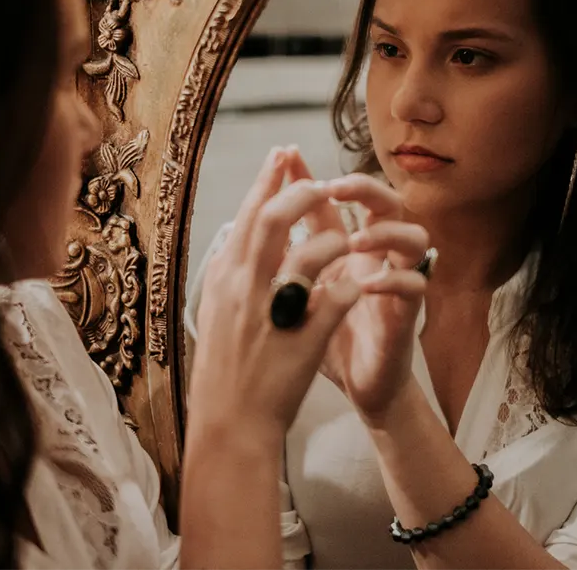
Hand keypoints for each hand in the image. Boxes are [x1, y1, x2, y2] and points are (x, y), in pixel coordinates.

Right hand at [189, 147, 362, 440]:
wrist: (229, 422)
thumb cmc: (224, 366)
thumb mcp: (216, 309)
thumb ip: (230, 269)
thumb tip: (239, 232)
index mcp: (224, 277)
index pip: (247, 214)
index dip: (268, 179)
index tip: (283, 153)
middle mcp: (243, 288)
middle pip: (274, 220)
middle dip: (301, 193)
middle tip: (322, 184)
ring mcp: (273, 313)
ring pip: (309, 253)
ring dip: (334, 239)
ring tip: (347, 239)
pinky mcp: (304, 339)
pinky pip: (337, 298)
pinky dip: (351, 285)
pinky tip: (361, 284)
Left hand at [286, 153, 428, 421]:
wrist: (356, 387)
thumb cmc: (328, 337)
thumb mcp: (300, 292)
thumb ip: (288, 257)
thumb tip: (253, 222)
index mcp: (349, 248)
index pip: (337, 201)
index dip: (313, 177)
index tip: (287, 155)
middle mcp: (378, 257)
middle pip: (388, 203)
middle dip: (364, 188)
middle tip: (334, 188)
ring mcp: (397, 283)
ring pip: (414, 238)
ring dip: (385, 233)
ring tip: (354, 240)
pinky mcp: (407, 315)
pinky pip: (415, 286)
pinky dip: (394, 280)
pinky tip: (368, 285)